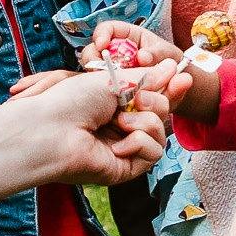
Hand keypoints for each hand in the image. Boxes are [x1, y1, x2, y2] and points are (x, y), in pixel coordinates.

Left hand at [7, 67, 170, 187]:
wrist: (52, 128)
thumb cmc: (70, 100)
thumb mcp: (111, 78)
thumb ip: (144, 76)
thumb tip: (171, 67)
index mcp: (111, 104)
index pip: (149, 97)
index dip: (168, 88)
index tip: (183, 77)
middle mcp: (116, 126)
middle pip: (160, 113)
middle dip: (156, 101)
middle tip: (138, 99)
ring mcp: (121, 148)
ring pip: (160, 133)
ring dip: (145, 122)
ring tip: (119, 122)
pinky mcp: (125, 168)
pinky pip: (153, 153)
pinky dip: (139, 143)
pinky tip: (118, 145)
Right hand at [85, 21, 198, 110]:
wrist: (175, 86)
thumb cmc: (172, 63)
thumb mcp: (169, 55)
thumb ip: (157, 54)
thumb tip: (141, 57)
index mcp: (128, 36)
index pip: (107, 29)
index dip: (101, 34)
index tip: (102, 45)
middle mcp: (115, 52)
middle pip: (93, 49)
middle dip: (94, 58)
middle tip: (100, 71)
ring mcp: (111, 70)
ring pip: (93, 69)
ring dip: (97, 78)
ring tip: (111, 87)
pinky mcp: (110, 87)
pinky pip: (99, 87)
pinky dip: (104, 92)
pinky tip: (115, 98)